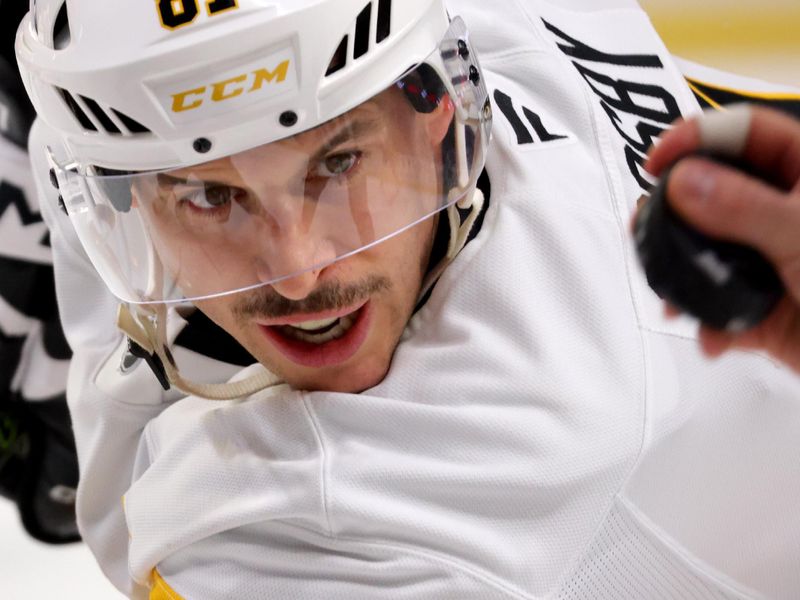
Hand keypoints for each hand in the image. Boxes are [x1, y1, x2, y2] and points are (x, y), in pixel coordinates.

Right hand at [644, 105, 799, 372]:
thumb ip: (742, 207)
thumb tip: (682, 181)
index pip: (743, 135)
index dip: (696, 140)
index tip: (656, 165)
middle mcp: (781, 212)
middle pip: (710, 194)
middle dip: (673, 217)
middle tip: (642, 229)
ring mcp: (767, 259)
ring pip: (705, 252)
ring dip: (681, 276)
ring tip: (668, 297)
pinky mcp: (759, 307)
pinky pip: (716, 304)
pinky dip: (707, 323)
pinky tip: (712, 338)